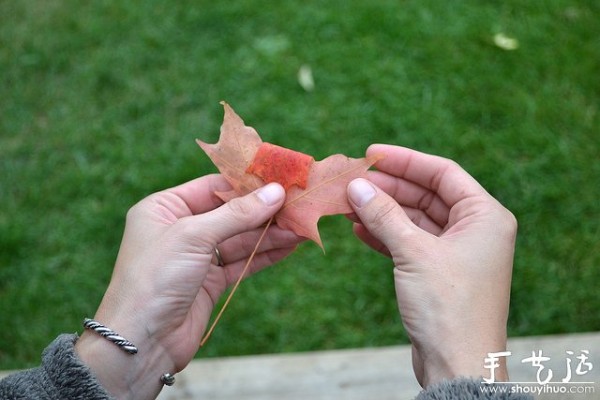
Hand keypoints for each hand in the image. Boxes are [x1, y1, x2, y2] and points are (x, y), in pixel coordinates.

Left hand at [76, 175, 302, 398]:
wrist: (141, 342)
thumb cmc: (155, 279)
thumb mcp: (194, 236)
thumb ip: (237, 214)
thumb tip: (275, 192)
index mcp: (164, 207)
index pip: (212, 185)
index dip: (246, 182)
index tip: (279, 178)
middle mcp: (180, 228)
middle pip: (230, 212)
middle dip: (264, 210)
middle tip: (298, 204)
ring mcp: (196, 256)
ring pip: (240, 238)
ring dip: (270, 233)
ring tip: (302, 227)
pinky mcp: (210, 281)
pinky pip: (242, 261)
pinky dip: (265, 254)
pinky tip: (289, 246)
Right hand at [347, 144, 516, 387]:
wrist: (458, 364)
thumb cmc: (448, 306)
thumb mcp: (414, 253)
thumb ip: (384, 216)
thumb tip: (357, 186)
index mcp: (484, 216)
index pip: (443, 172)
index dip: (406, 160)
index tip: (372, 154)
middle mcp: (474, 230)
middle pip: (427, 194)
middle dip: (389, 188)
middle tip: (354, 180)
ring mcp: (456, 252)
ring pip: (415, 219)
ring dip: (383, 211)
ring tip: (349, 203)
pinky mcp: (439, 272)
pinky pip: (410, 242)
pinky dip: (386, 235)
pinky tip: (360, 228)